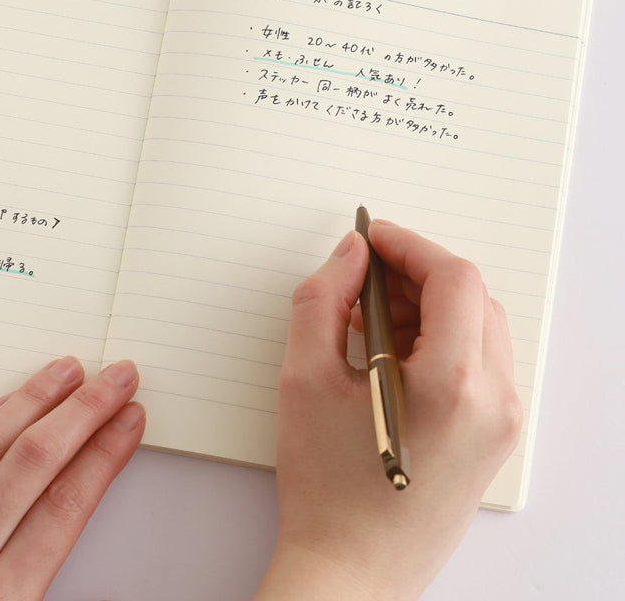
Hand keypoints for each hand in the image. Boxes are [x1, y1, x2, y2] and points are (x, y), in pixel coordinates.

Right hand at [255, 222, 522, 600]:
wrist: (350, 570)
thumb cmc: (326, 486)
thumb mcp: (304, 377)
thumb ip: (322, 299)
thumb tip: (350, 255)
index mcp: (452, 383)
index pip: (453, 278)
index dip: (409, 246)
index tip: (372, 238)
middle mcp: (492, 402)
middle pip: (471, 298)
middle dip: (415, 275)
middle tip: (362, 276)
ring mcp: (500, 424)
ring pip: (478, 328)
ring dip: (427, 307)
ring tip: (366, 320)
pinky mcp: (494, 440)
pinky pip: (478, 364)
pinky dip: (438, 341)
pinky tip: (388, 352)